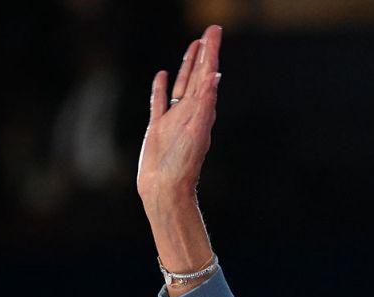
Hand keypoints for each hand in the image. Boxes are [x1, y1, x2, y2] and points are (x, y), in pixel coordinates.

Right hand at [137, 25, 221, 214]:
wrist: (166, 189)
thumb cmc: (183, 166)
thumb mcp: (197, 132)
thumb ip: (205, 104)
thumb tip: (214, 76)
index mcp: (202, 111)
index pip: (207, 74)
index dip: (211, 52)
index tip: (215, 31)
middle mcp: (190, 113)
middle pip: (198, 75)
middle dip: (204, 53)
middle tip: (210, 31)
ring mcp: (174, 119)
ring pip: (181, 85)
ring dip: (187, 66)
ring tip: (193, 47)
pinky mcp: (158, 128)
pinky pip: (160, 102)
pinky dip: (161, 88)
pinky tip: (162, 76)